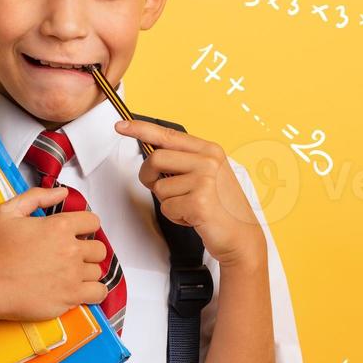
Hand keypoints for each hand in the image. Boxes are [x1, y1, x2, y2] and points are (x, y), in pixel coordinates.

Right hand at [0, 185, 110, 321]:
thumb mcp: (8, 212)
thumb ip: (37, 197)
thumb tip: (62, 193)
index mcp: (59, 226)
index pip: (93, 222)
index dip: (86, 226)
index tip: (78, 234)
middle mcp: (71, 250)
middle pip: (98, 248)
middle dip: (87, 251)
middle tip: (72, 256)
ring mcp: (73, 275)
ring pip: (97, 271)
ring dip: (87, 272)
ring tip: (70, 274)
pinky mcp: (71, 297)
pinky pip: (99, 292)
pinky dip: (94, 291)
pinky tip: (82, 289)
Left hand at [115, 119, 264, 267]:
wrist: (241, 236)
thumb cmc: (222, 207)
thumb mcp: (208, 175)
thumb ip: (184, 162)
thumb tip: (153, 154)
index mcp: (209, 150)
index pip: (168, 135)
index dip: (141, 129)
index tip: (121, 126)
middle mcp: (208, 161)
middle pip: (155, 159)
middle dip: (149, 177)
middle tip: (161, 188)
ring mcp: (204, 180)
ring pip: (159, 188)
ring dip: (168, 202)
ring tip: (190, 206)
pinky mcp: (199, 202)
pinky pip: (166, 207)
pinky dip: (175, 216)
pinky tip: (193, 217)